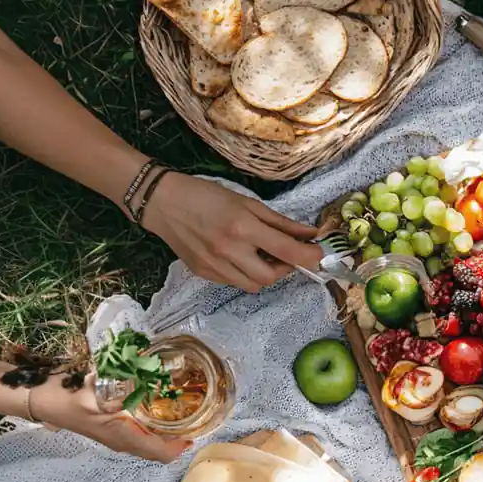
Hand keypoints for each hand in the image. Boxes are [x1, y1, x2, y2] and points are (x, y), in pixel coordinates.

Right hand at [30, 378, 190, 462]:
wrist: (38, 397)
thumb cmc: (65, 397)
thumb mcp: (94, 393)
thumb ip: (120, 391)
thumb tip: (144, 382)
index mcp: (123, 438)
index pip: (161, 453)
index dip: (181, 445)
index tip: (198, 427)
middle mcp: (122, 441)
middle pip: (158, 449)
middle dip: (178, 436)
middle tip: (195, 413)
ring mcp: (115, 434)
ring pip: (149, 439)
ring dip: (166, 429)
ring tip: (182, 407)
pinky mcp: (109, 425)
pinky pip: (138, 430)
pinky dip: (152, 422)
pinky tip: (156, 402)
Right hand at [140, 172, 323, 292]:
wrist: (163, 202)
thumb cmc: (207, 196)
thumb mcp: (248, 203)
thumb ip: (281, 222)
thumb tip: (310, 234)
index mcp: (243, 227)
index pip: (286, 251)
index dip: (308, 256)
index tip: (319, 255)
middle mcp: (229, 251)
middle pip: (271, 277)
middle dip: (284, 268)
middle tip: (283, 253)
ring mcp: (214, 266)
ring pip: (254, 285)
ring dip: (265, 273)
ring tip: (260, 255)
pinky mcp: (204, 274)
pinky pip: (234, 283)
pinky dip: (244, 274)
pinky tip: (239, 257)